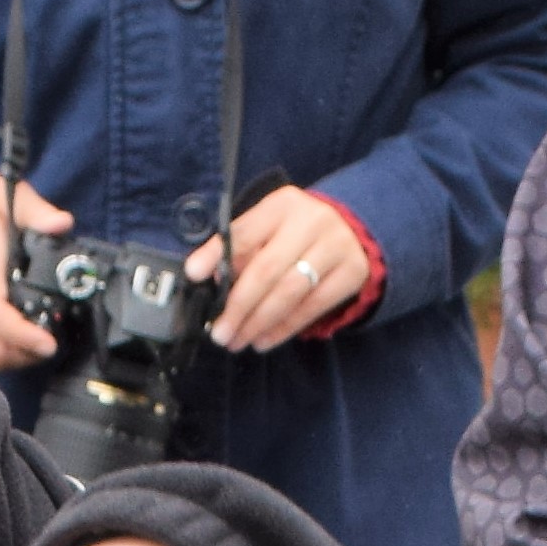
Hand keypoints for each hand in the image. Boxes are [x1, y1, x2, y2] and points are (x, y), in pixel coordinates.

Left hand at [192, 181, 372, 350]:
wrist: (350, 231)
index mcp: (282, 205)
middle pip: (267, 269)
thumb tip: (208, 278)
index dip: (217, 254)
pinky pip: (312, 307)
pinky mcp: (352, 272)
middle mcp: (311, 221)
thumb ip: (240, 249)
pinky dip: (284, 328)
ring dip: (259, 323)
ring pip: (290, 292)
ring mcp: (336, 246)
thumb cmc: (294, 233)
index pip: (245, 232)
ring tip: (238, 340)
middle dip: (239, 306)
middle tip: (220, 333)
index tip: (194, 275)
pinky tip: (263, 340)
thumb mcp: (267, 228)